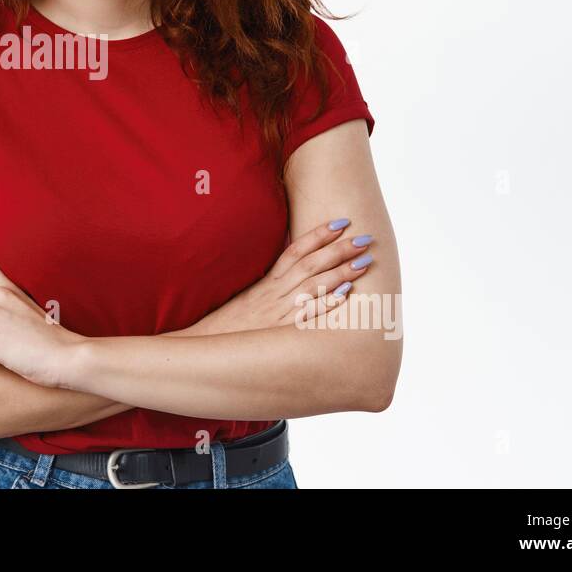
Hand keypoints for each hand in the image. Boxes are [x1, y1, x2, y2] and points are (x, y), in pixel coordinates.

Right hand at [182, 218, 376, 336]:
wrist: (204, 349)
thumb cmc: (228, 326)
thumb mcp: (248, 299)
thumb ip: (271, 285)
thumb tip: (294, 271)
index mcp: (266, 282)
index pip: (295, 251)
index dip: (318, 235)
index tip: (341, 222)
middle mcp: (274, 293)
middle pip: (310, 265)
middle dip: (339, 250)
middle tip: (366, 238)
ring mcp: (277, 312)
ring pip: (312, 287)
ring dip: (340, 272)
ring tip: (364, 260)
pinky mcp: (280, 333)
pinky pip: (306, 316)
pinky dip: (325, 304)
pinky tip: (344, 294)